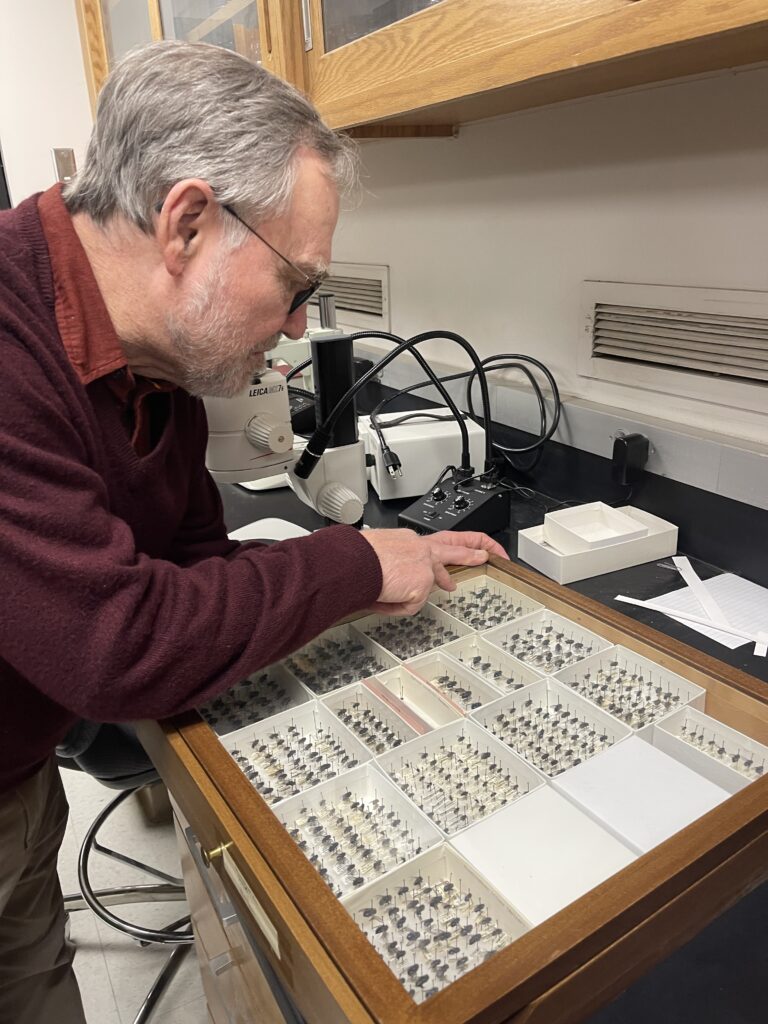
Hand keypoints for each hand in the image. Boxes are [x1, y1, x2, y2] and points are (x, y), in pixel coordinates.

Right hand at [361, 528, 507, 615]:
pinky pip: (410, 604)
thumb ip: (390, 564)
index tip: (451, 550)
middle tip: (484, 555)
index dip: (445, 548)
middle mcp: (419, 549)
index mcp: (407, 541)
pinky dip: (396, 606)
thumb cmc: (356, 559)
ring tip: (460, 578)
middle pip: (453, 548)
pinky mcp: (422, 584)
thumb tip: (390, 582)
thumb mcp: (375, 555)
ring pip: (442, 573)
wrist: (352, 563)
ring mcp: (424, 566)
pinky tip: (386, 600)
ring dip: (453, 573)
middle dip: (471, 551)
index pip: (433, 542)